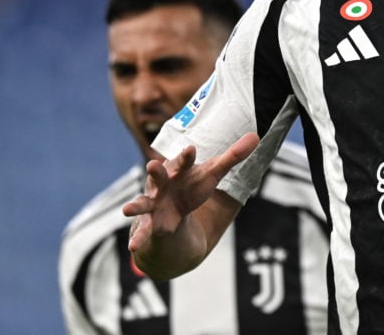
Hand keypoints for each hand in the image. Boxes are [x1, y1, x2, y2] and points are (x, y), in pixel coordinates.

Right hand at [123, 132, 259, 252]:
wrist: (172, 210)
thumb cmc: (193, 185)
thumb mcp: (214, 173)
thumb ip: (232, 157)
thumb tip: (256, 136)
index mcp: (178, 170)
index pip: (183, 161)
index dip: (186, 156)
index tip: (191, 150)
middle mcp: (162, 184)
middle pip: (158, 176)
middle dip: (155, 171)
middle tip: (152, 165)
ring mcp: (153, 203)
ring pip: (142, 203)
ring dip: (135, 206)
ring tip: (126, 210)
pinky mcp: (149, 222)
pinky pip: (142, 230)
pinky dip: (138, 238)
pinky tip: (133, 247)